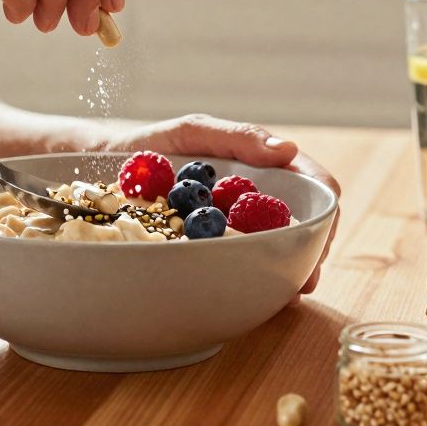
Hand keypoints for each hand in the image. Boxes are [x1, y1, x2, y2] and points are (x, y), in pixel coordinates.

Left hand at [96, 114, 340, 303]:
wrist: (101, 168)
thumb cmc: (149, 144)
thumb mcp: (192, 133)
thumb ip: (237, 137)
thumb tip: (288, 149)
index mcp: (258, 167)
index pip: (311, 183)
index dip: (325, 209)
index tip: (323, 233)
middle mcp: (252, 197)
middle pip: (303, 223)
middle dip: (312, 250)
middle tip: (306, 278)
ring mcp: (234, 224)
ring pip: (279, 248)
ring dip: (290, 270)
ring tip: (289, 292)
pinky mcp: (212, 247)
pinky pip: (243, 264)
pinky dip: (258, 277)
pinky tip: (260, 292)